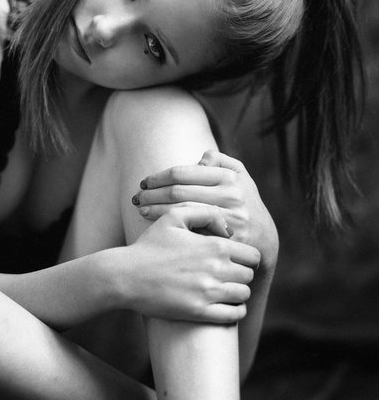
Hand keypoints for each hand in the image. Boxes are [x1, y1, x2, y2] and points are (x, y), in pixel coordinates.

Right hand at [121, 203, 259, 323]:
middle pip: (249, 275)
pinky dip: (235, 311)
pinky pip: (234, 315)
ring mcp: (208, 293)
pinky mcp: (199, 312)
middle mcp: (215, 269)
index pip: (253, 255)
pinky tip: (226, 306)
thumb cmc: (149, 245)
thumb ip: (205, 213)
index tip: (237, 260)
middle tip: (230, 274)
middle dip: (242, 274)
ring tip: (226, 290)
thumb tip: (228, 231)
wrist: (125, 276)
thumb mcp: (173, 217)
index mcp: (214, 246)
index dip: (247, 257)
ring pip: (244, 295)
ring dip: (239, 292)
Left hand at [132, 149, 277, 269]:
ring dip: (154, 209)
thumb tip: (200, 158)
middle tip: (137, 197)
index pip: (182, 173)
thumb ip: (221, 161)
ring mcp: (228, 220)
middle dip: (152, 193)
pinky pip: (189, 232)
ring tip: (141, 209)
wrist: (263, 239)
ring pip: (180, 212)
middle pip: (177, 192)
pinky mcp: (223, 241)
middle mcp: (230, 197)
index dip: (158, 177)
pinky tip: (156, 225)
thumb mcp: (240, 176)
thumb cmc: (244, 202)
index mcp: (229, 178)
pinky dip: (169, 227)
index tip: (144, 182)